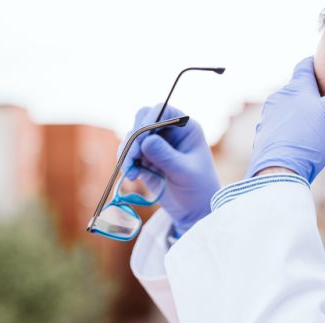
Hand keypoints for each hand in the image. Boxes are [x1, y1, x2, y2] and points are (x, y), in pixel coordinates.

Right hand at [121, 104, 219, 236]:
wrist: (194, 210)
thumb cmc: (198, 188)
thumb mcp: (185, 172)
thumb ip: (166, 156)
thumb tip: (146, 141)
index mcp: (185, 128)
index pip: (163, 111)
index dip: (149, 119)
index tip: (141, 135)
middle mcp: (169, 132)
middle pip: (142, 120)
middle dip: (134, 136)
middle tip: (132, 155)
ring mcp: (155, 145)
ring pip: (132, 137)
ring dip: (127, 152)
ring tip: (131, 172)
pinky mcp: (145, 159)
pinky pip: (128, 154)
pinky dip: (126, 163)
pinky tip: (132, 176)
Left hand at [246, 42, 324, 182]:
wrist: (279, 173)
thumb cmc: (311, 140)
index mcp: (296, 87)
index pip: (306, 65)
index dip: (318, 64)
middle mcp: (278, 98)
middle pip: (296, 88)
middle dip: (309, 91)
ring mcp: (268, 118)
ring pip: (286, 108)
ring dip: (298, 111)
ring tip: (313, 122)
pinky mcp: (264, 137)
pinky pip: (278, 127)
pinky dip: (288, 129)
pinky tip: (298, 140)